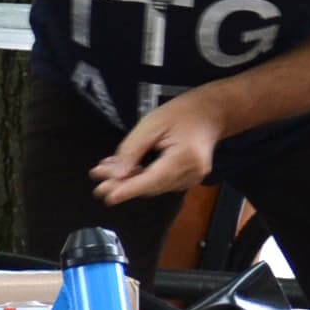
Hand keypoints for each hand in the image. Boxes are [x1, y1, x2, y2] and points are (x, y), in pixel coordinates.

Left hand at [91, 92, 226, 206]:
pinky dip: (141, 177)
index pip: (151, 180)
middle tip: (97, 183)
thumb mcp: (152, 123)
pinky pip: (160, 182)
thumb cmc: (183, 112)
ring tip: (105, 173)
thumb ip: (133, 149)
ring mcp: (191, 179)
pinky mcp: (188, 178)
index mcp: (184, 159)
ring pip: (153, 186)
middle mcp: (190, 174)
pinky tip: (124, 171)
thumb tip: (116, 174)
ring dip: (129, 181)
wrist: (213, 112)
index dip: (127, 190)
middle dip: (122, 184)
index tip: (107, 197)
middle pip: (150, 186)